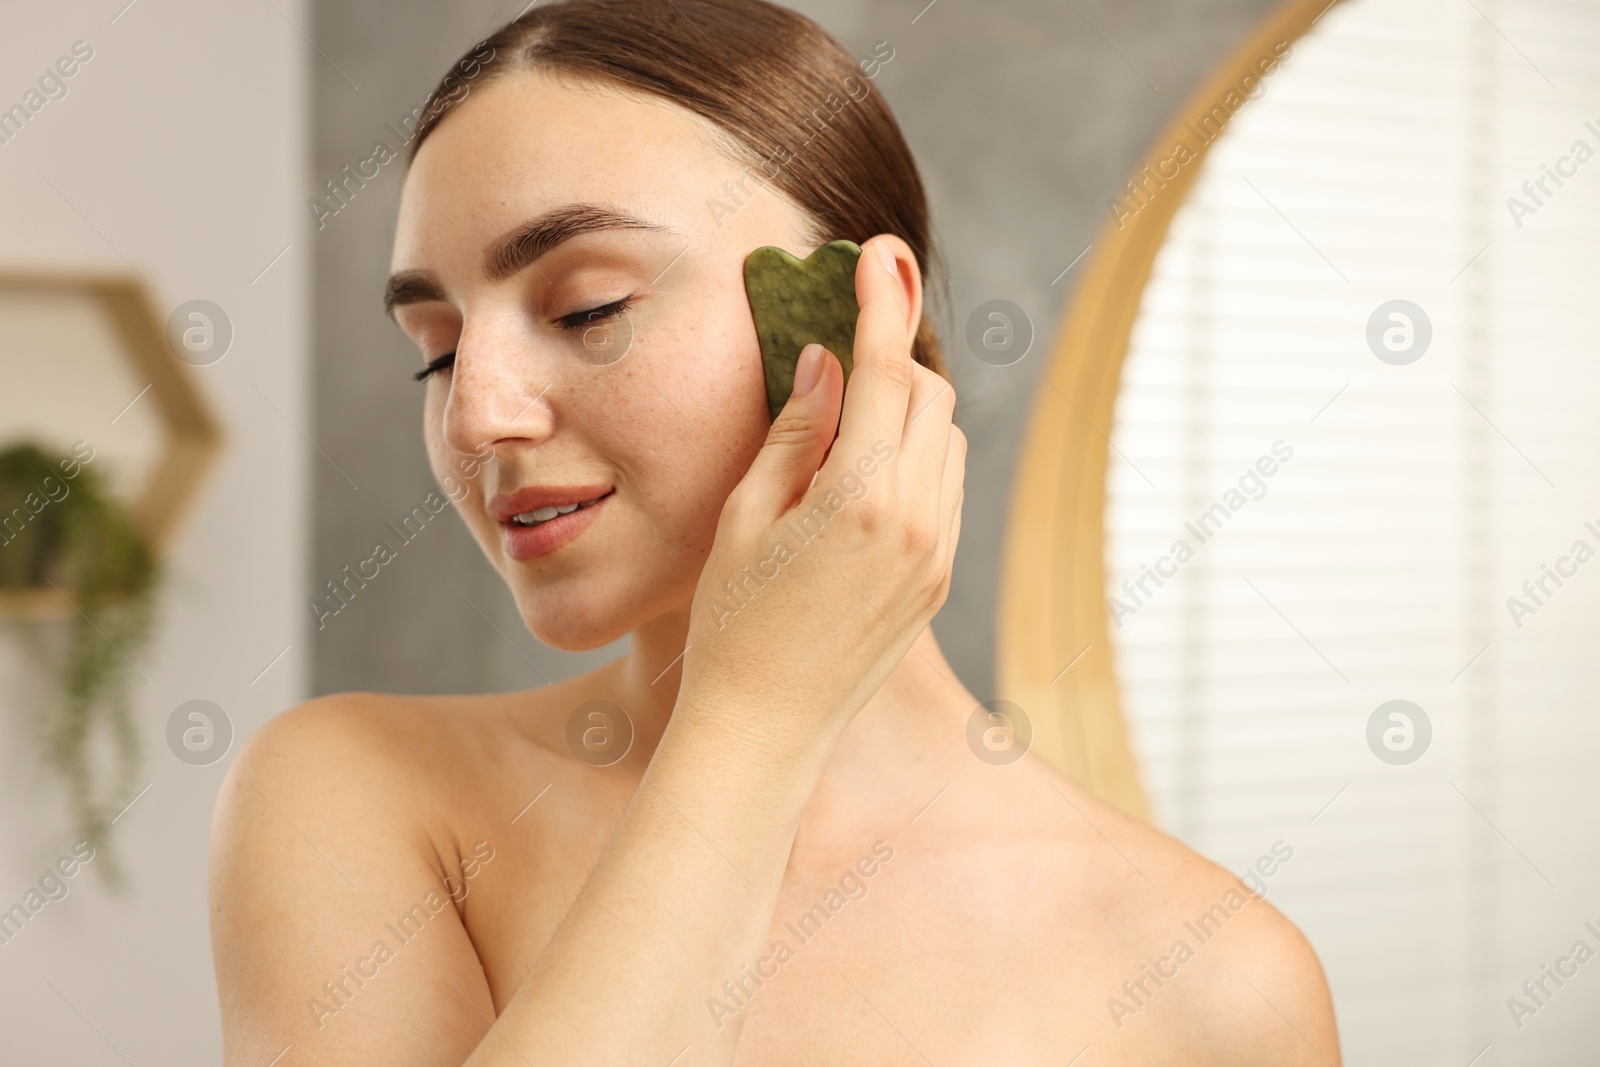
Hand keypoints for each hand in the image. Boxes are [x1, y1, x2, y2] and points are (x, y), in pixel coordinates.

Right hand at [676, 234, 965, 750]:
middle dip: (890, 358)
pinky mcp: (939, 579)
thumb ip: (796, 431)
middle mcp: (916, 522)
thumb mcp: (744, 516)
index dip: (882, 302)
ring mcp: (936, 554)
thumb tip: (829, 361)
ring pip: (944, 439)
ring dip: (903, 411)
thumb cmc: (733, 623)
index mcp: (859, 499)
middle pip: (928, 395)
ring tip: (838, 431)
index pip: (885, 371)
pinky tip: (858, 478)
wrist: (766, 729)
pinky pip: (943, 487)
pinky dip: (913, 458)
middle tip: (841, 344)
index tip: (879, 253)